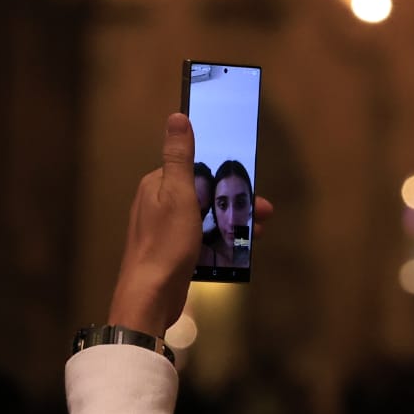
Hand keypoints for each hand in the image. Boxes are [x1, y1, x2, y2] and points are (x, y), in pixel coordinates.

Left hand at [109, 114, 270, 336]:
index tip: (249, 180)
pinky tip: (238, 247)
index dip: (223, 173)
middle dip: (233, 200)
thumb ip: (179, 156)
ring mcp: (164, 230)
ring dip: (231, 221)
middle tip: (263, 211)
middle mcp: (157, 204)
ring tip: (258, 231)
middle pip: (203, 193)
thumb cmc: (165, 243)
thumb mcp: (178, 194)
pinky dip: (220, 239)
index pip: (194, 168)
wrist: (150, 298)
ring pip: (205, 217)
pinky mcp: (173, 253)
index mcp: (157, 185)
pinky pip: (201, 238)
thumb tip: (177, 116)